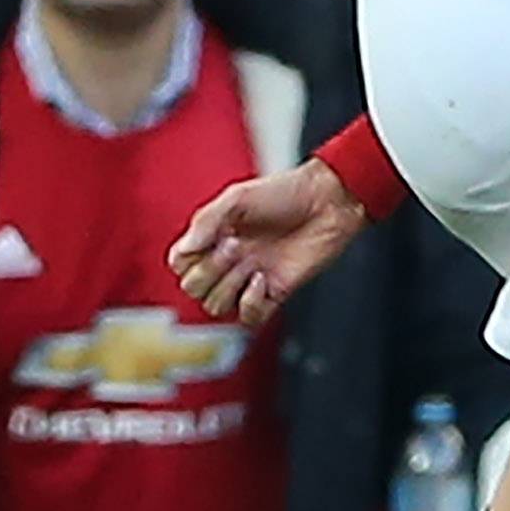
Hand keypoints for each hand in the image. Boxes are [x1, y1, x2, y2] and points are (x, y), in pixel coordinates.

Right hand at [170, 158, 366, 326]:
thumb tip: (183, 251)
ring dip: (228, 287)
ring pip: (216, 306)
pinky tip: (263, 280)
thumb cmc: (286, 193)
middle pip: (193, 288)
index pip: (180, 265)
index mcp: (215, 239)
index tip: (212, 239)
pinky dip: (249, 304)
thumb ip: (205, 223)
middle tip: (236, 247)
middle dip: (209, 272)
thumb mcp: (238, 198)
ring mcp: (251, 278)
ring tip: (252, 264)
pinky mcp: (275, 293)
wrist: (329, 202)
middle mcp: (229, 261)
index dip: (188, 260)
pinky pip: (249, 318)